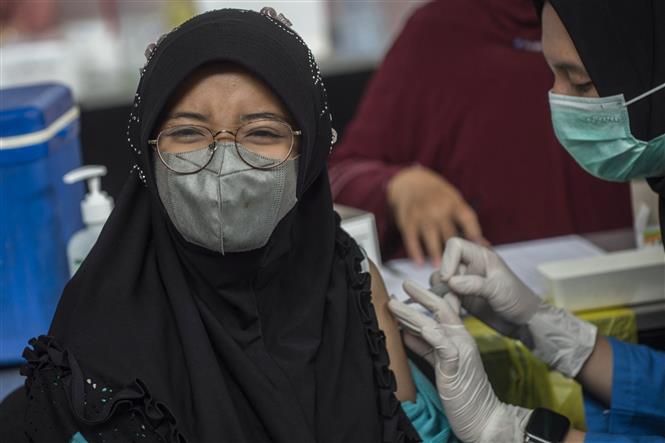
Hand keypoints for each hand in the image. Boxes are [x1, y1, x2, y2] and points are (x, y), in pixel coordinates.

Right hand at [386, 165, 485, 266]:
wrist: (411, 183)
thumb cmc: (438, 197)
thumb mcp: (454, 203)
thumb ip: (467, 224)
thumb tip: (485, 246)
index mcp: (454, 203)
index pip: (467, 219)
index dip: (475, 234)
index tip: (481, 249)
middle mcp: (439, 208)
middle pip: (449, 232)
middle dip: (455, 251)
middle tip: (460, 268)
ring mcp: (422, 215)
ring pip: (430, 237)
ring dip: (435, 253)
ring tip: (440, 268)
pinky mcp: (407, 221)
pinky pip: (411, 239)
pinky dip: (415, 252)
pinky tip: (419, 263)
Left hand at [389, 281, 530, 442]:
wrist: (483, 418)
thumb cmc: (462, 392)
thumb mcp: (439, 364)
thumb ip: (425, 346)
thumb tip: (407, 332)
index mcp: (456, 338)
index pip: (441, 311)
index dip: (425, 297)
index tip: (408, 287)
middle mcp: (460, 339)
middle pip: (439, 310)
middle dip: (420, 295)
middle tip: (404, 282)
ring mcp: (461, 352)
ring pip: (436, 324)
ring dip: (413, 313)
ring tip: (395, 304)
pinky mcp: (458, 367)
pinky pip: (445, 348)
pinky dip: (433, 336)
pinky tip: (422, 327)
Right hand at [439, 237, 596, 377]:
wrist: (524, 322)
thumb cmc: (518, 299)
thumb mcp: (498, 289)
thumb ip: (474, 284)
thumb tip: (450, 282)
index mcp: (480, 256)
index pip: (455, 246)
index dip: (448, 260)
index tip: (448, 279)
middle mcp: (469, 266)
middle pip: (444, 265)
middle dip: (444, 282)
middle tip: (452, 298)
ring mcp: (464, 282)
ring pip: (441, 282)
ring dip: (443, 295)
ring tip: (455, 308)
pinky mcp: (461, 297)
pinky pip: (444, 296)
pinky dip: (446, 304)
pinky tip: (456, 313)